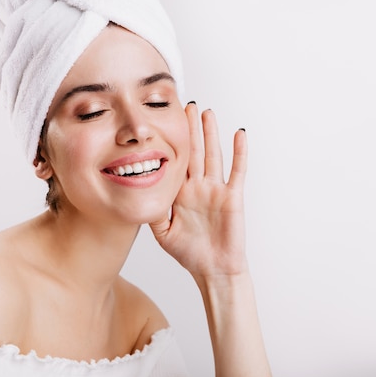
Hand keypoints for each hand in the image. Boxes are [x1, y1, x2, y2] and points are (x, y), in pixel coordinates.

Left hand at [150, 103, 248, 278]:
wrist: (213, 270)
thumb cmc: (189, 253)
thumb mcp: (162, 232)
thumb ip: (152, 212)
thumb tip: (136, 193)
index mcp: (180, 193)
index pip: (174, 161)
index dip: (169, 142)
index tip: (163, 121)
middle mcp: (197, 187)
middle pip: (193, 152)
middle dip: (189, 129)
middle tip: (186, 106)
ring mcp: (215, 190)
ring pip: (213, 155)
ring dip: (210, 134)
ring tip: (207, 113)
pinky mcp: (232, 196)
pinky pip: (237, 171)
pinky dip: (239, 152)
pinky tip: (239, 134)